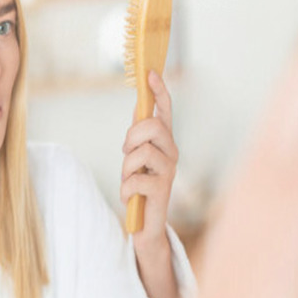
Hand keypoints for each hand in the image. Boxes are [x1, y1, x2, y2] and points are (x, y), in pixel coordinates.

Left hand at [120, 70, 178, 252]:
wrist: (145, 224)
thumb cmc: (140, 187)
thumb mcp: (137, 158)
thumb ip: (139, 135)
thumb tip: (139, 105)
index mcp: (165, 142)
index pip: (165, 111)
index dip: (159, 91)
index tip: (150, 73)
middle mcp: (172, 153)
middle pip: (152, 125)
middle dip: (132, 137)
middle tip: (126, 154)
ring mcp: (169, 171)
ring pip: (142, 151)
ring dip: (126, 168)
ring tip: (129, 181)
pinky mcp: (162, 189)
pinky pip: (136, 178)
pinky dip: (126, 189)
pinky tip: (130, 197)